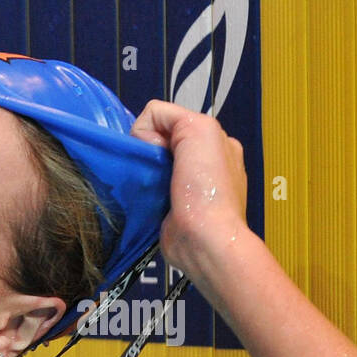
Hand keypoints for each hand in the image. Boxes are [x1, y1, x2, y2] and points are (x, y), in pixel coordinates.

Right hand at [131, 100, 248, 283]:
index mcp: (213, 139)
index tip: (157, 150)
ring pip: (150, 164)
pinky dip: (143, 189)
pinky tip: (147, 198)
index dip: (154, 129)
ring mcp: (187, 185)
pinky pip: (147, 188)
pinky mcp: (170, 207)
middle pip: (157, 141)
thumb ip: (167, 117)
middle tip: (154, 171)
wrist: (205, 239)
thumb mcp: (197, 130)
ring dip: (144, 171)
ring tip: (150, 186)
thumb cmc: (205, 187)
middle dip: (149, 151)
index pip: (168, 118)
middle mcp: (203, 160)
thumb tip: (144, 138)